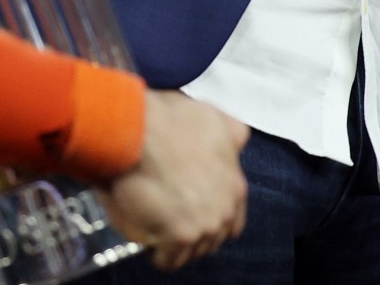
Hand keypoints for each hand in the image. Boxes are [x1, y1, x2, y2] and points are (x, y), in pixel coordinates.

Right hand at [94, 90, 248, 270]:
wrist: (139, 128)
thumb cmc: (168, 119)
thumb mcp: (213, 118)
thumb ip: (231, 133)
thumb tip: (240, 139)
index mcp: (236, 185)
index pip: (233, 221)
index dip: (211, 217)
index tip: (192, 212)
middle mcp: (226, 208)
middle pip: (212, 238)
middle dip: (193, 231)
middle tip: (170, 218)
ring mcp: (204, 224)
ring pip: (192, 251)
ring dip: (175, 244)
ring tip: (157, 227)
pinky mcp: (179, 236)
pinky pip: (169, 261)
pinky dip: (158, 255)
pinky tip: (149, 240)